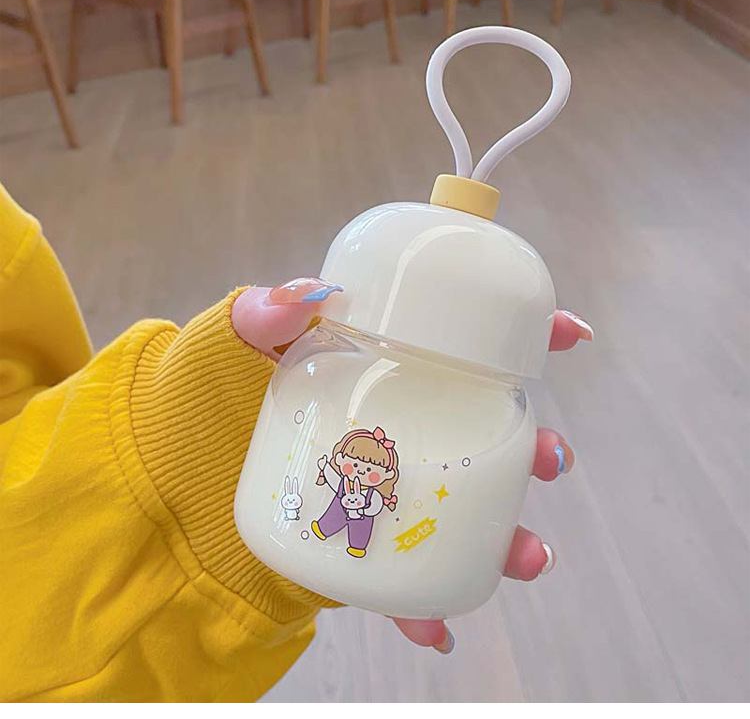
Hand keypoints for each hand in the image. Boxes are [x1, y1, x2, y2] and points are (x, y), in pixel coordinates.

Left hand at [232, 282, 593, 655]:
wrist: (162, 481)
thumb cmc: (197, 397)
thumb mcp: (226, 343)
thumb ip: (260, 315)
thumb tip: (306, 292)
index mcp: (377, 368)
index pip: (460, 343)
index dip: (523, 334)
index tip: (567, 335)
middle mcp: (390, 426)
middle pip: (481, 433)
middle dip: (531, 447)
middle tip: (550, 458)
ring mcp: (380, 486)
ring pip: (461, 510)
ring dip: (509, 536)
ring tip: (528, 556)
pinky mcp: (358, 541)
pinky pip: (403, 578)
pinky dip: (426, 609)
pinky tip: (437, 629)